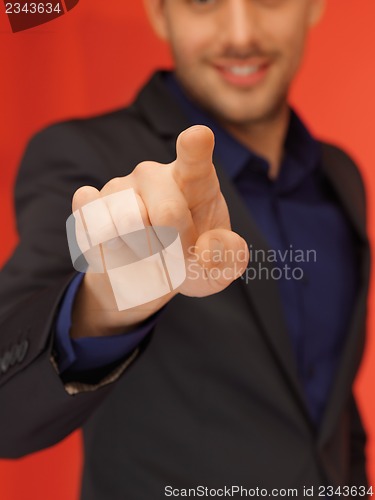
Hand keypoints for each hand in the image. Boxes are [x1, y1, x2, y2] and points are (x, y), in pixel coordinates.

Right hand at [70, 125, 248, 337]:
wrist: (150, 275)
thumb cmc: (192, 259)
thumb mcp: (222, 264)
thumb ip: (229, 255)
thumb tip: (206, 249)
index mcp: (194, 179)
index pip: (195, 153)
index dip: (195, 144)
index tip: (198, 137)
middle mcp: (154, 174)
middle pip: (168, 213)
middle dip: (175, 248)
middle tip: (177, 256)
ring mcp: (119, 185)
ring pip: (129, 225)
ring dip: (141, 253)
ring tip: (147, 252)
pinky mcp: (89, 201)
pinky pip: (91, 222)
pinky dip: (106, 249)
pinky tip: (117, 249)